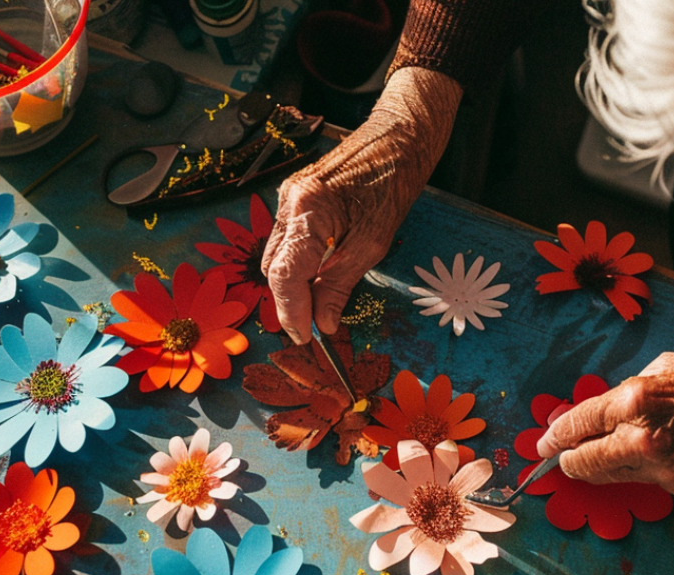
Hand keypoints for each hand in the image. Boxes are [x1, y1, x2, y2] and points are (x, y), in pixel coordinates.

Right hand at [262, 67, 461, 342]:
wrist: (400, 136)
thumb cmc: (393, 183)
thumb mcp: (373, 243)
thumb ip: (341, 284)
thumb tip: (323, 323)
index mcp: (306, 211)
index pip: (285, 277)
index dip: (292, 313)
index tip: (305, 339)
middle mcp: (288, 202)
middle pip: (273, 269)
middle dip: (289, 302)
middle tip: (312, 330)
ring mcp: (288, 197)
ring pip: (277, 256)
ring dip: (293, 285)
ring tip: (317, 309)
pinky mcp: (297, 196)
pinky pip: (287, 240)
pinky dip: (299, 264)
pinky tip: (318, 278)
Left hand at [535, 350, 673, 500]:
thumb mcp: (669, 365)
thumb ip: (630, 392)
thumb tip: (604, 410)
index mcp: (636, 401)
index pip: (576, 427)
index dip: (554, 437)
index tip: (543, 443)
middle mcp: (644, 442)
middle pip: (584, 465)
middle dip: (568, 461)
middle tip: (561, 458)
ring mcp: (666, 472)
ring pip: (616, 477)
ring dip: (608, 465)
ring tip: (615, 450)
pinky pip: (653, 482)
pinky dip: (650, 470)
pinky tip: (669, 451)